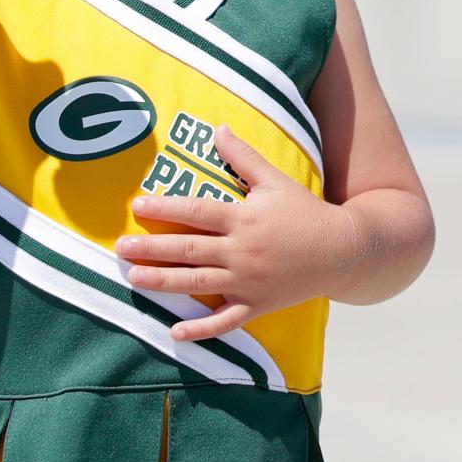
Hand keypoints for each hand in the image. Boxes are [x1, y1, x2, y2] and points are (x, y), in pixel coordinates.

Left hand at [115, 125, 356, 341]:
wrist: (342, 251)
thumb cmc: (305, 212)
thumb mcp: (275, 180)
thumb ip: (244, 157)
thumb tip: (218, 128)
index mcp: (243, 218)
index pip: (197, 211)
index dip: (166, 208)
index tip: (137, 206)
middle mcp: (242, 252)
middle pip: (189, 249)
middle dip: (152, 249)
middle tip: (120, 248)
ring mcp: (248, 282)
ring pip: (198, 284)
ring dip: (164, 282)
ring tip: (134, 279)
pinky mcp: (257, 305)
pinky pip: (225, 321)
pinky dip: (201, 330)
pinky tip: (175, 333)